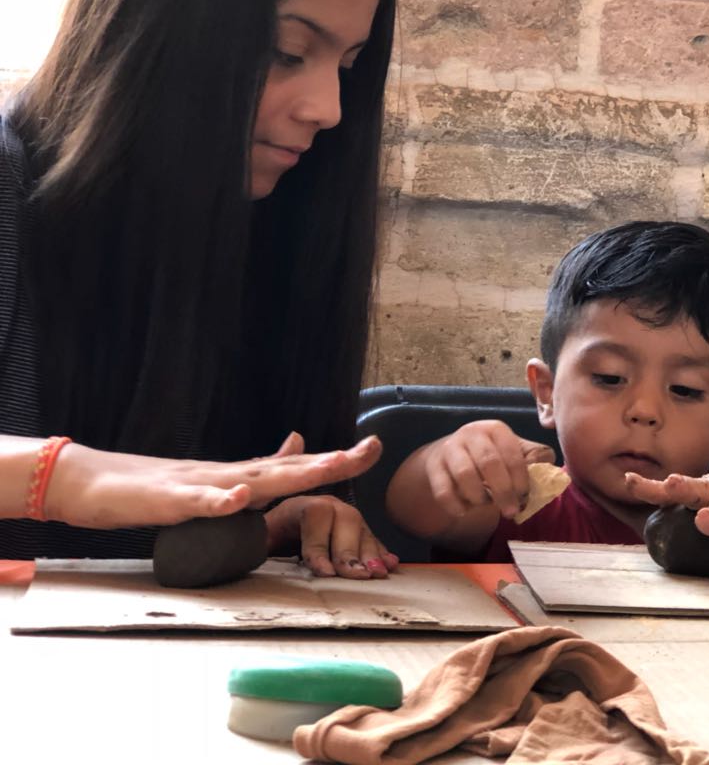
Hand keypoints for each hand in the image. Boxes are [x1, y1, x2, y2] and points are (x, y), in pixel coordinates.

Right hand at [44, 432, 381, 529]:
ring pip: (253, 481)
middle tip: (372, 449)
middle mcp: (229, 476)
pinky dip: (220, 501)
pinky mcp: (169, 501)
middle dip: (332, 462)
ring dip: (293, 474)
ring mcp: (201, 485)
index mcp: (241, 477)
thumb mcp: (217, 481)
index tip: (375, 447)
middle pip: (289, 469)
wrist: (93, 482)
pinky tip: (241, 499)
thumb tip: (299, 446)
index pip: (297, 467)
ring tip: (330, 465)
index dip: (336, 459)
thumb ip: (258, 469)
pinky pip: (198, 502)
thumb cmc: (156, 487)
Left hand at [265, 494, 398, 579]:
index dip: (320, 545)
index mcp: (300, 504)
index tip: (324, 571)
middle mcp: (328, 505)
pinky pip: (373, 539)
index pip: (315, 517)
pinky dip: (381, 553)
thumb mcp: (255, 535)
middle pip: (346, 521)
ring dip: (372, 553)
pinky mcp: (358, 531)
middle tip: (356, 576)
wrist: (277, 529)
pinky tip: (390, 565)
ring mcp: (345, 517)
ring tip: (377, 573)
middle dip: (351, 551)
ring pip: (363, 530)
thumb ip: (253, 538)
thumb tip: (242, 545)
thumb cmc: (265, 535)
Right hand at [420, 420, 556, 520]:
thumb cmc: (490, 457)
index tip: (524, 497)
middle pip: (489, 463)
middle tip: (511, 512)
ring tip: (486, 505)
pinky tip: (465, 510)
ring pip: (464, 475)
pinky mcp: (433, 467)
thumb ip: (534, 460)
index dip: (521, 479)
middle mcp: (471, 434)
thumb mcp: (513, 452)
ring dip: (479, 497)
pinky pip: (443, 490)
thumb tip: (551, 474)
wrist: (449, 456)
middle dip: (503, 492)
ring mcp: (450, 448)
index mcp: (496, 429)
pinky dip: (456, 505)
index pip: (512, 454)